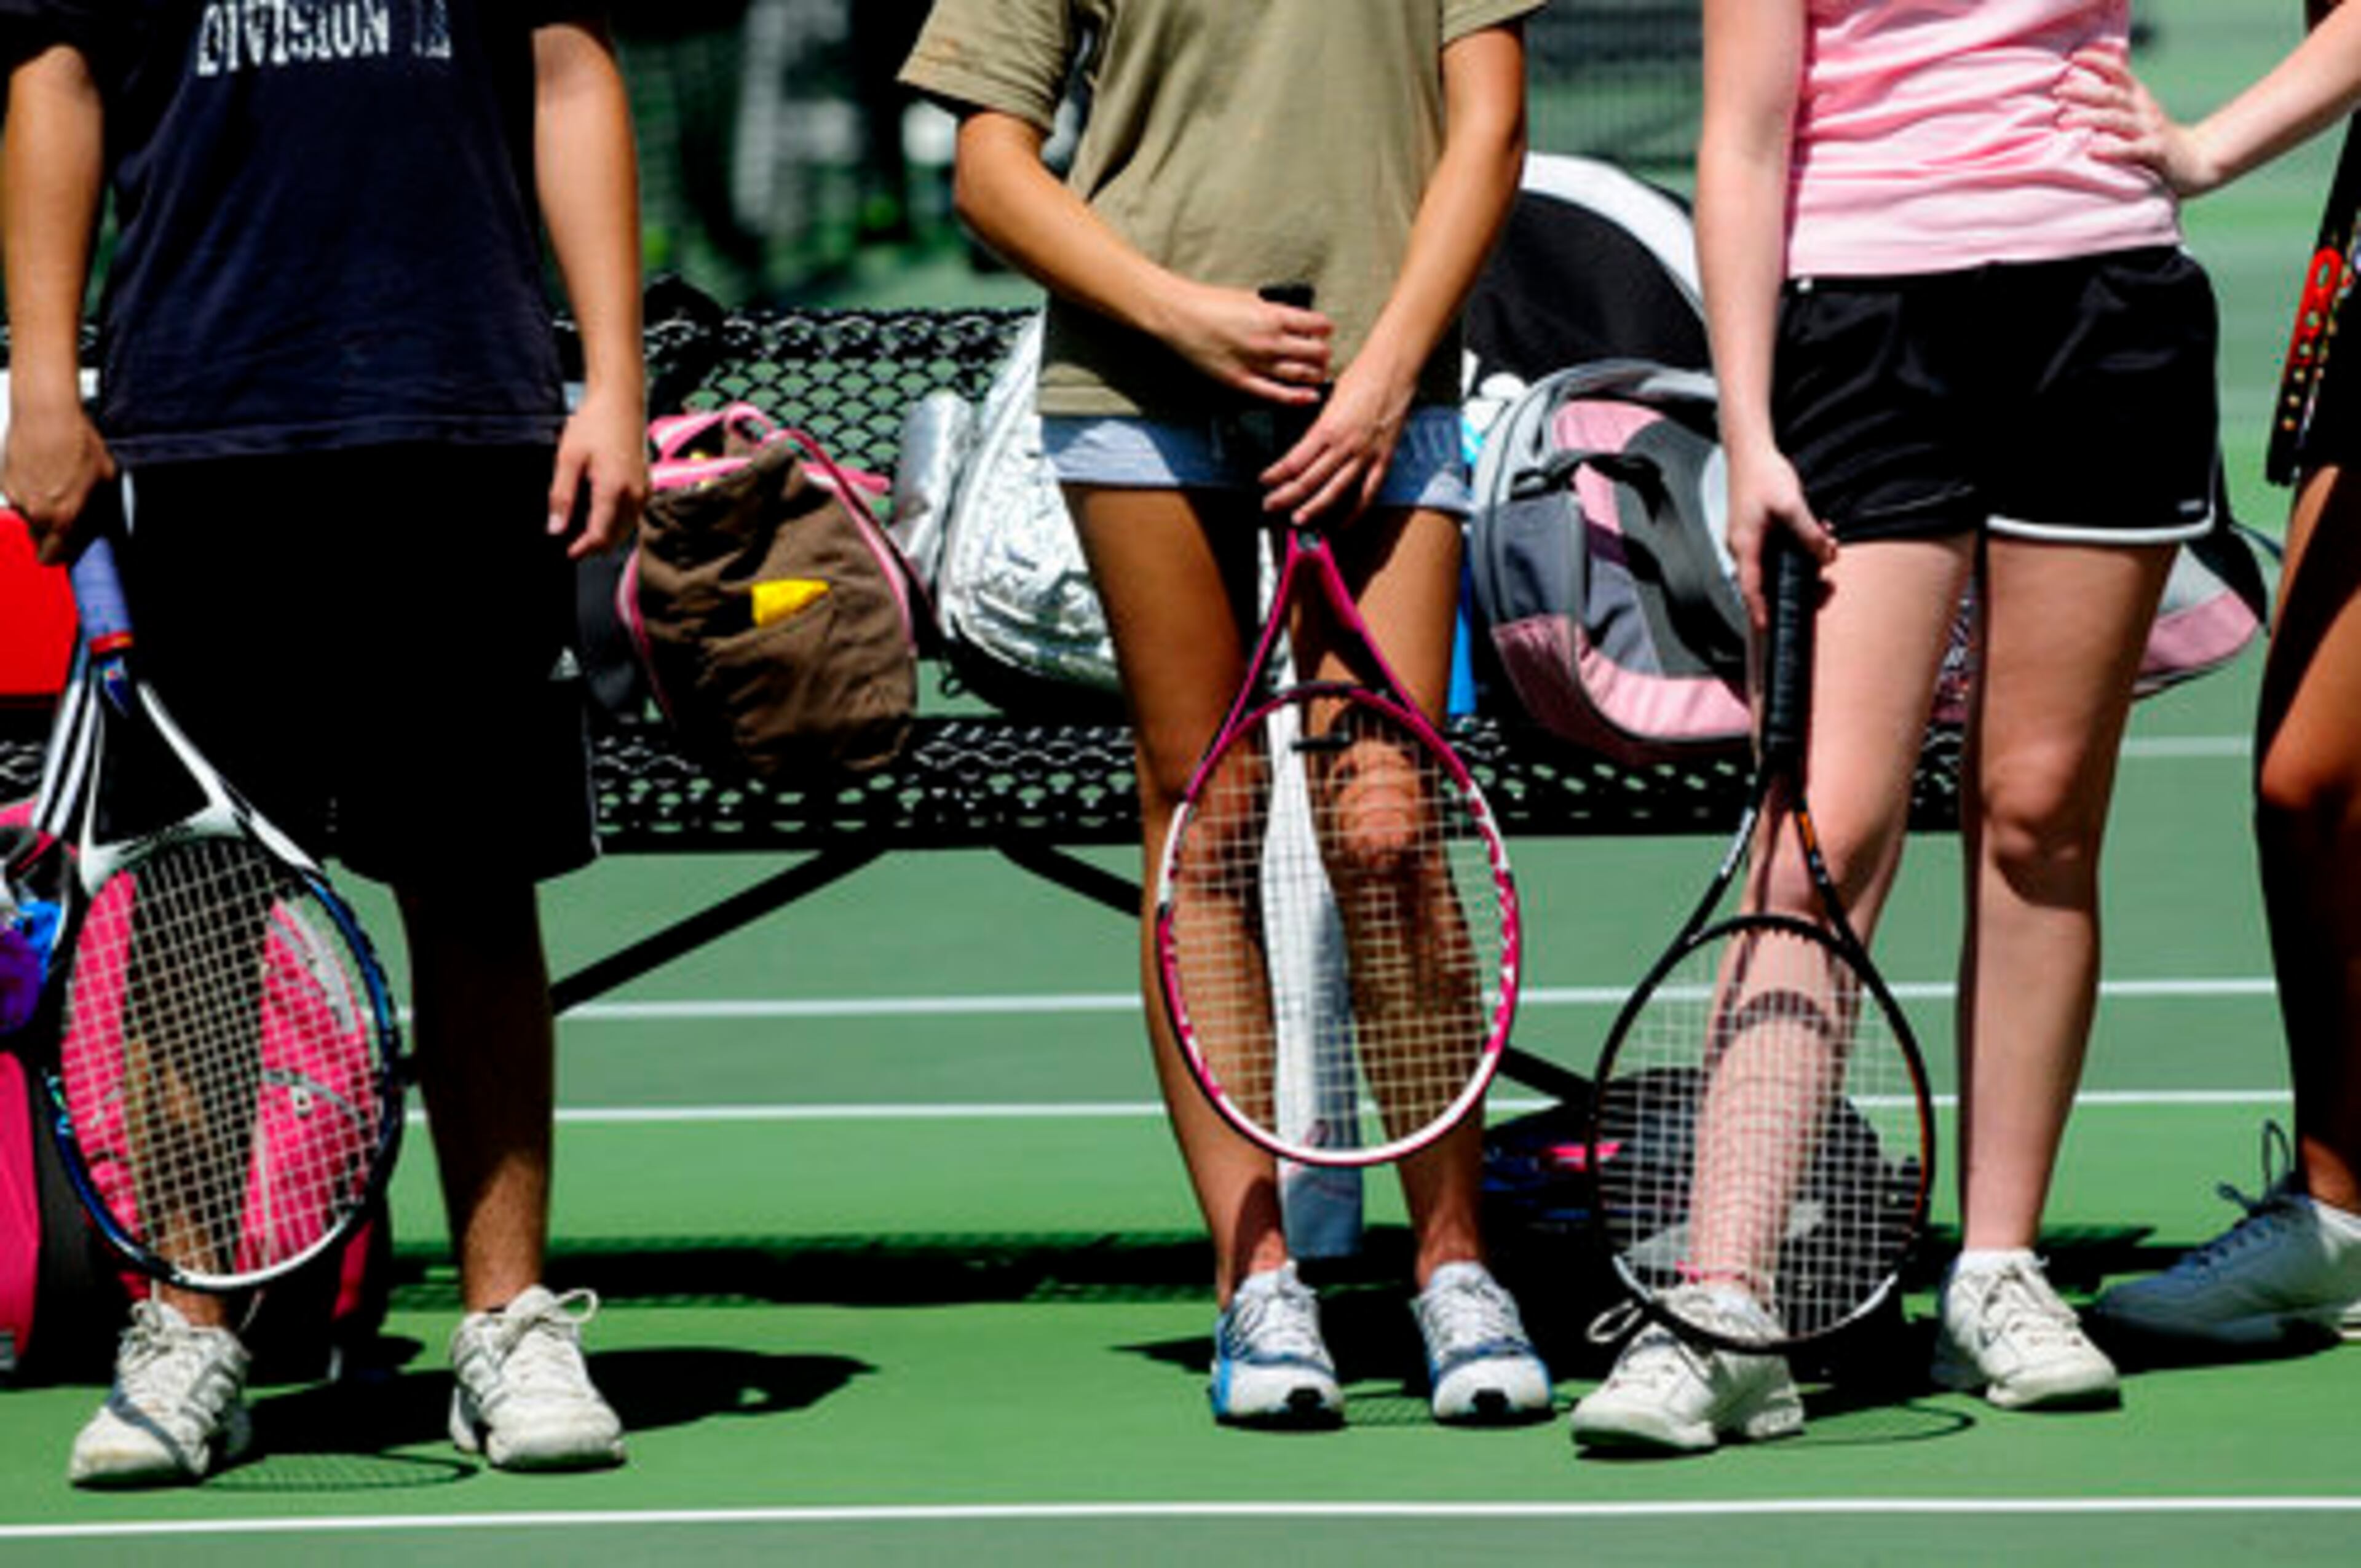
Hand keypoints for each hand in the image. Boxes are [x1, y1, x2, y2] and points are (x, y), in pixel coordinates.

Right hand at [1, 398, 115, 566]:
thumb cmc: (79, 443)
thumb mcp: (105, 480)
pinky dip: (28, 491)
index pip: (53, 557)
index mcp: (63, 518)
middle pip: (39, 539)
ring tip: (55, 484)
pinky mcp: (4, 481)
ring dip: (39, 509)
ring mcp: (16, 497)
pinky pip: (17, 496)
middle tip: (66, 513)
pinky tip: (41, 472)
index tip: (67, 549)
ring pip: (28, 517)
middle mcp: (35, 513)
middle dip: (52, 532)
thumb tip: (93, 525)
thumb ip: (97, 510)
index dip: (61, 555)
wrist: (46, 414)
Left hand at [548, 383, 647, 559]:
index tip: (568, 553)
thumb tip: (555, 528)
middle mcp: (634, 494)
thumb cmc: (595, 424)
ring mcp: (643, 491)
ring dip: (606, 535)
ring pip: (625, 529)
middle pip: (615, 537)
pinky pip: (632, 515)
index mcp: (614, 489)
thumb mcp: (568, 458)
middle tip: (571, 543)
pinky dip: (617, 522)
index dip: (583, 549)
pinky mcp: (646, 486)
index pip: (600, 535)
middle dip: (594, 544)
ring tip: (582, 531)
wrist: (620, 402)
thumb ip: (561, 496)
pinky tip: (600, 515)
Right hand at [1160, 282, 1333, 408]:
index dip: (1324, 329)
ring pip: (1301, 375)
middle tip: (1321, 354)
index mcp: (1274, 316)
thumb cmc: (1209, 303)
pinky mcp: (1242, 381)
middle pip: (1316, 353)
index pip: (1317, 326)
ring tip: (1316, 373)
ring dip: (1314, 375)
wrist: (1179, 316)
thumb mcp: (1251, 297)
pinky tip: (1309, 397)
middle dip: (1323, 354)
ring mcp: (1257, 364)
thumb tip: (1294, 319)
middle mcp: (1270, 341)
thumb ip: (1275, 310)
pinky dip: (1297, 397)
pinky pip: (1277, 394)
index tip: (1324, 331)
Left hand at [1257, 356, 1412, 526]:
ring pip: (1335, 491)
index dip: (1276, 475)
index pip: (1294, 461)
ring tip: (1298, 521)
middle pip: (1309, 481)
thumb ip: (1318, 428)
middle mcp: (1344, 445)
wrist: (1393, 368)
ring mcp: (1365, 455)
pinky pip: (1367, 494)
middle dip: (1285, 497)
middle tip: (1270, 506)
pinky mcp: (1383, 460)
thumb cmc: (1361, 377)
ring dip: (1314, 509)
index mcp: (1327, 428)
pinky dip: (1354, 512)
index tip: (1264, 482)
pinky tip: (1341, 523)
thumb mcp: (1329, 400)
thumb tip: (1303, 449)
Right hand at [1725, 439, 1836, 631]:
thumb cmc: (1762, 475)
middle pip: (1766, 580)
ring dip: (1802, 563)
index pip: (1750, 587)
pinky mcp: (1757, 530)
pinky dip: (1797, 547)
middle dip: (1796, 586)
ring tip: (1826, 552)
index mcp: (1745, 545)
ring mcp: (1749, 539)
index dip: (1758, 609)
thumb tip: (1825, 556)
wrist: (1749, 451)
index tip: (1766, 627)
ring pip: (1776, 563)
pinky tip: (1817, 536)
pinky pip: (1777, 548)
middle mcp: (1743, 546)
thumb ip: (1808, 533)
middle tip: (1823, 589)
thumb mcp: (1791, 505)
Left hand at [2057, 47, 2219, 194]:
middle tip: (2058, 90)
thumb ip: (2114, 104)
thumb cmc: (2155, 140)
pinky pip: (2132, 150)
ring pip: (2116, 119)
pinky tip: (2091, 150)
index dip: (2098, 61)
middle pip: (2111, 94)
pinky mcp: (2156, 153)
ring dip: (2088, 118)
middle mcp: (2144, 110)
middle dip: (2083, 90)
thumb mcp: (2138, 115)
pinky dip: (2111, 150)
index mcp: (2139, 98)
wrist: (2195, 162)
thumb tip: (2078, 94)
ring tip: (2062, 122)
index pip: (2119, 72)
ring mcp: (2150, 131)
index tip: (2074, 56)